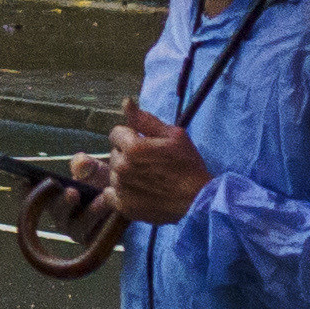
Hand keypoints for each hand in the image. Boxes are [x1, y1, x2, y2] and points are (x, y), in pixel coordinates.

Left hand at [106, 108, 208, 224]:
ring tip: (147, 178)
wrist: (198, 200)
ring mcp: (121, 188)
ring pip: (113, 173)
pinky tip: (138, 192)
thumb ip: (145, 119)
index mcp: (133, 147)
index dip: (130, 136)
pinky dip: (121, 192)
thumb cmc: (188, 165)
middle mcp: (122, 167)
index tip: (145, 145)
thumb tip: (126, 102)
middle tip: (149, 163)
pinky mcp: (123, 206)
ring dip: (125, 173)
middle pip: (115, 153)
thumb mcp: (173, 135)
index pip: (116, 133)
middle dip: (127, 155)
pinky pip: (111, 194)